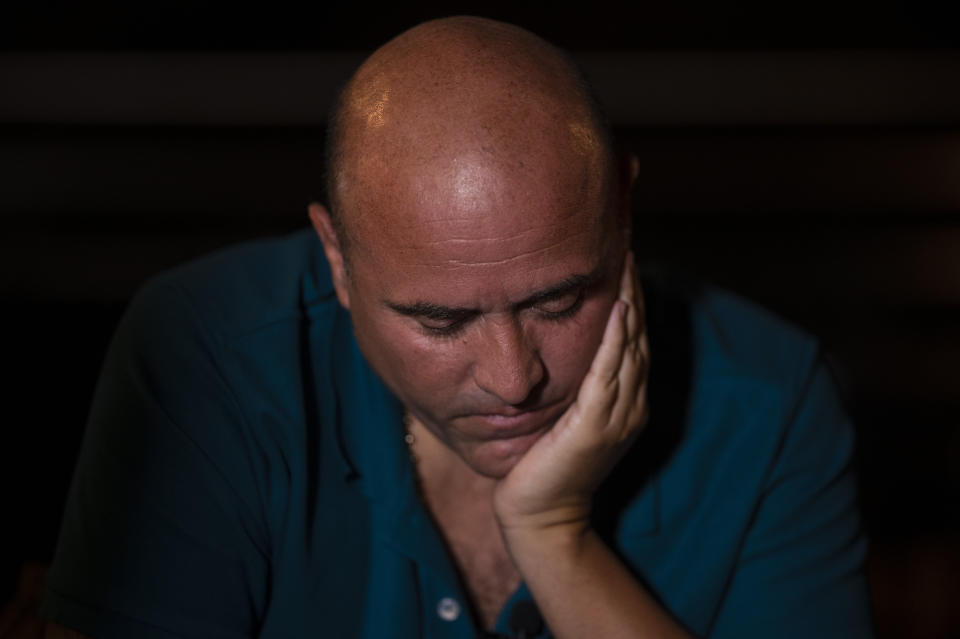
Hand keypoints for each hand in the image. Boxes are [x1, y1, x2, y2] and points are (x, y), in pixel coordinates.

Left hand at [493, 250, 648, 539]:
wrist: (540, 515)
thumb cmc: (544, 463)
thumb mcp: (562, 414)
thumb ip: (573, 382)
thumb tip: (556, 339)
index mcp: (625, 400)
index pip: (632, 337)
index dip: (631, 296)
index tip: (622, 256)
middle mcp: (630, 404)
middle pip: (638, 334)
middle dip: (634, 287)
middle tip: (627, 242)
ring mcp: (617, 416)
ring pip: (629, 347)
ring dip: (630, 302)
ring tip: (626, 262)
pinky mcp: (595, 426)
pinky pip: (609, 374)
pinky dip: (615, 341)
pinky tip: (617, 310)